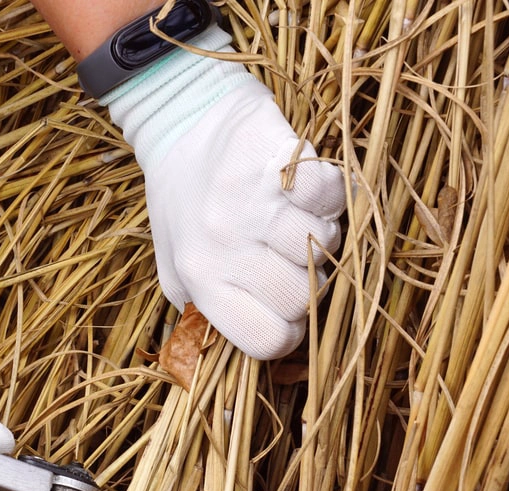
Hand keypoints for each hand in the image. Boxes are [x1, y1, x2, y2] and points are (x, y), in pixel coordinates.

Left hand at [101, 26, 345, 359]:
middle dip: (307, 279)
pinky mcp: (277, 159)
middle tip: (287, 253)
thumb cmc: (185, 202)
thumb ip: (209, 314)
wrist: (183, 120)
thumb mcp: (178, 269)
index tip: (284, 306)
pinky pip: (331, 195)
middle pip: (303, 297)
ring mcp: (251, 201)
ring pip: (324, 245)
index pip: (268, 340)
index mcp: (200, 278)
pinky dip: (330, 194)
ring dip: (321, 233)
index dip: (287, 328)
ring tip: (293, 216)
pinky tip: (305, 190)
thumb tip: (253, 353)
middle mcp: (223, 243)